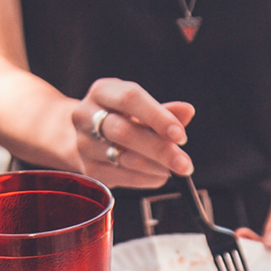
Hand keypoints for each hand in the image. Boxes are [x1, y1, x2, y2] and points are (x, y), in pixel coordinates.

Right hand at [70, 78, 194, 187]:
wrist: (89, 138)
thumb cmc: (122, 118)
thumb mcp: (142, 108)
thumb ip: (165, 111)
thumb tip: (187, 111)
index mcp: (102, 91)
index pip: (129, 98)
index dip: (157, 117)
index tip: (181, 136)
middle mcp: (86, 115)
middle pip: (124, 132)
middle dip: (159, 149)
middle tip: (185, 164)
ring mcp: (84, 144)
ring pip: (124, 158)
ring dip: (156, 167)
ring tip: (176, 169)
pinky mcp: (88, 169)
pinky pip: (123, 177)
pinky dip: (147, 179)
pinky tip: (160, 175)